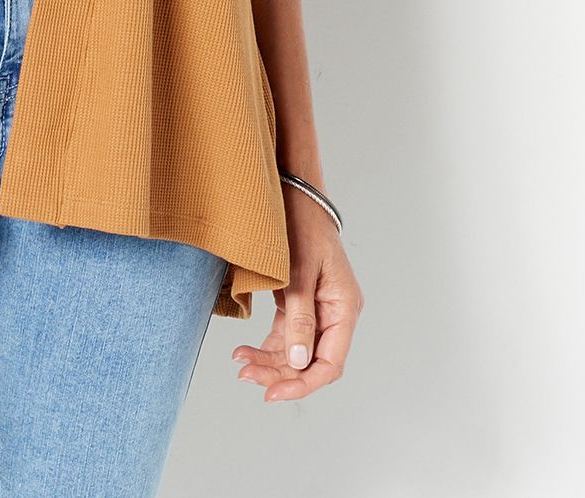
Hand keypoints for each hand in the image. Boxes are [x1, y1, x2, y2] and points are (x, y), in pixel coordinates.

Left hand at [232, 187, 361, 400]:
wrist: (292, 191)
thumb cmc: (301, 225)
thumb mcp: (299, 273)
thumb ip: (300, 320)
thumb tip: (300, 363)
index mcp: (344, 308)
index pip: (330, 363)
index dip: (303, 383)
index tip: (273, 393)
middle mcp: (335, 313)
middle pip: (311, 361)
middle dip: (280, 373)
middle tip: (246, 376)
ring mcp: (318, 308)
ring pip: (297, 351)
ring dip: (271, 362)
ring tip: (241, 363)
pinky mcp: (300, 301)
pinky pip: (287, 334)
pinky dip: (268, 345)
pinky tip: (246, 350)